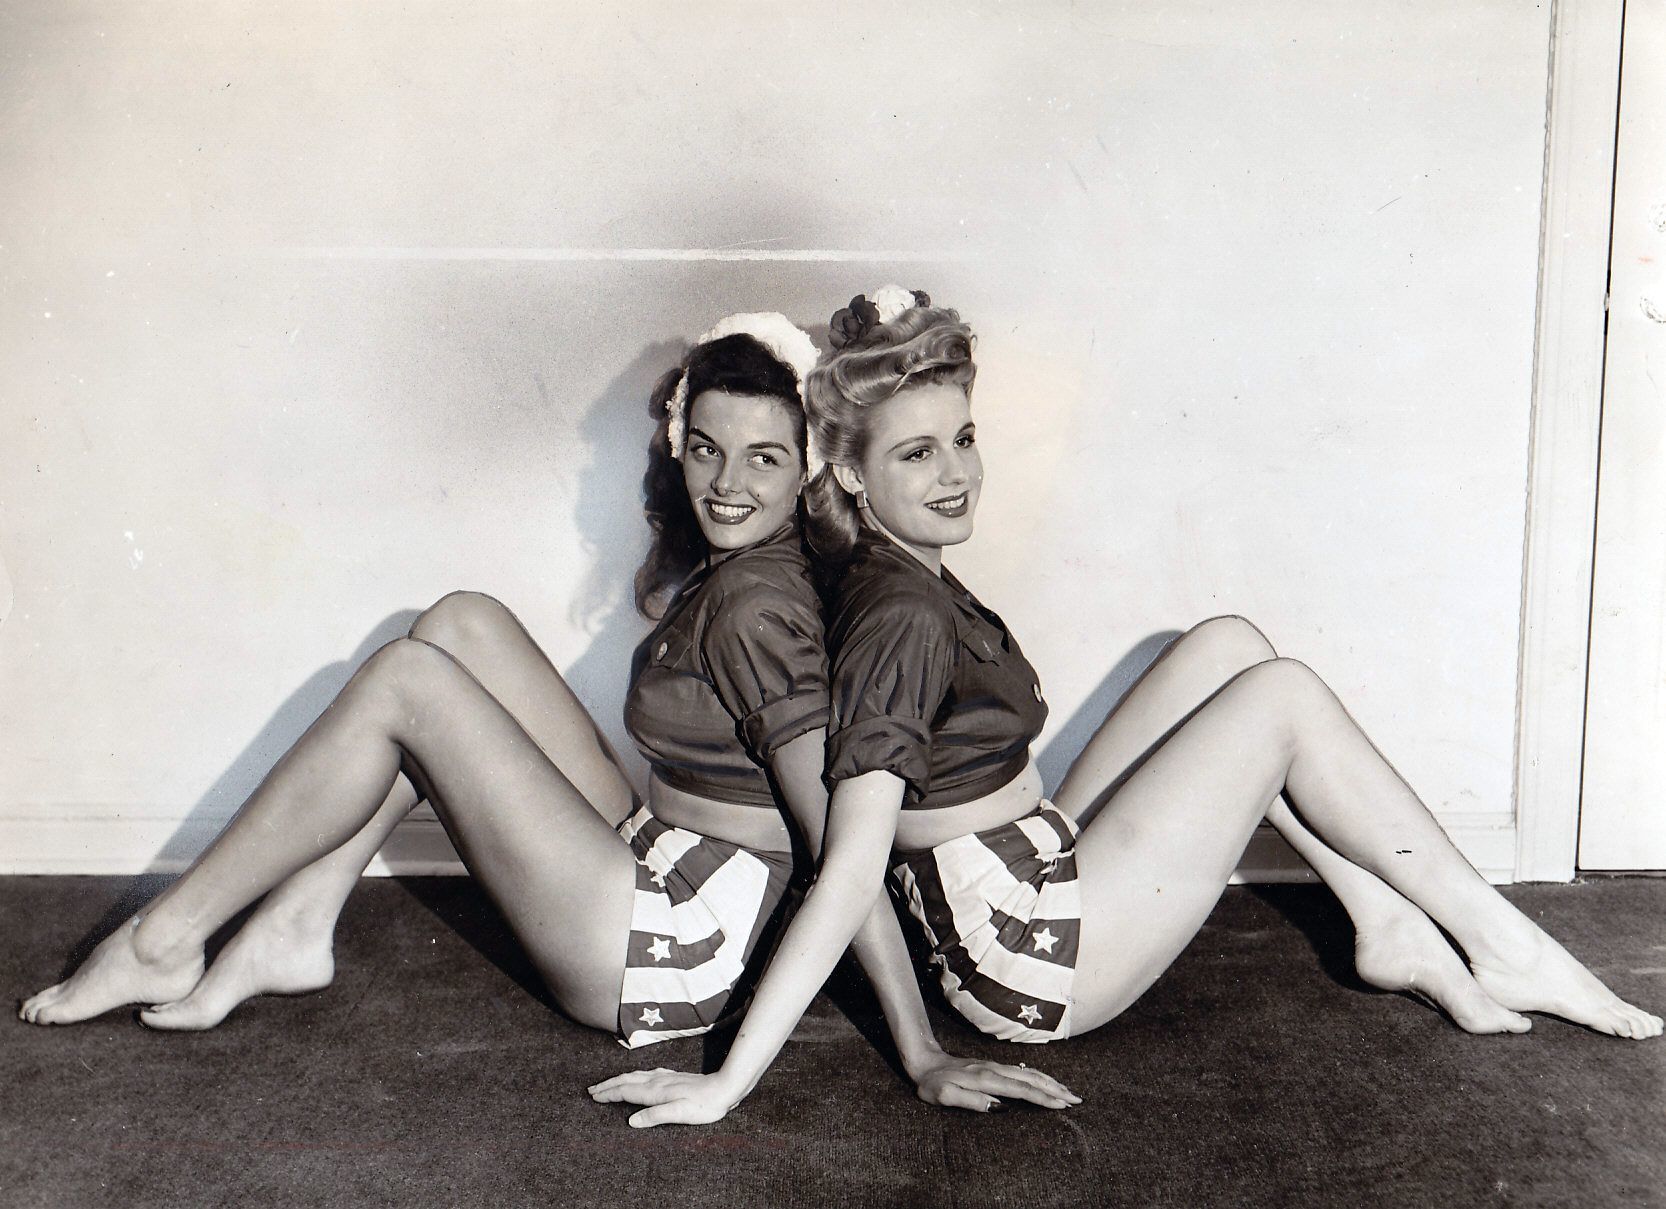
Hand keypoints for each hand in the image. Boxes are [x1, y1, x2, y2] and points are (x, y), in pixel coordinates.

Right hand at [588, 1068, 744, 1128]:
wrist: (724, 1087)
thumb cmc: (704, 1105)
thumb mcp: (680, 1114)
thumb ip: (655, 1116)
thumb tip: (631, 1121)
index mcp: (655, 1092)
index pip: (625, 1091)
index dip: (608, 1094)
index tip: (593, 1097)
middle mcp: (657, 1081)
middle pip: (626, 1081)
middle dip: (608, 1085)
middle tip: (591, 1090)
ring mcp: (664, 1077)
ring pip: (635, 1076)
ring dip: (618, 1080)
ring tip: (607, 1084)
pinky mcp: (672, 1077)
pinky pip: (645, 1074)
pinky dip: (633, 1076)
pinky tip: (637, 1077)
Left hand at [910, 1052, 1080, 1112]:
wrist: (925, 1061)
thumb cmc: (932, 1084)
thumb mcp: (943, 1096)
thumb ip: (969, 1101)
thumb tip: (998, 1107)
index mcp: (985, 1079)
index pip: (1020, 1089)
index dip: (1042, 1097)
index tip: (1061, 1105)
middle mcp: (994, 1070)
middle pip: (1031, 1079)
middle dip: (1055, 1089)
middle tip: (1077, 1100)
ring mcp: (996, 1066)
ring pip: (1029, 1073)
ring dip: (1051, 1082)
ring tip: (1069, 1093)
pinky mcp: (994, 1067)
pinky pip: (1023, 1071)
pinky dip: (1039, 1077)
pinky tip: (1048, 1082)